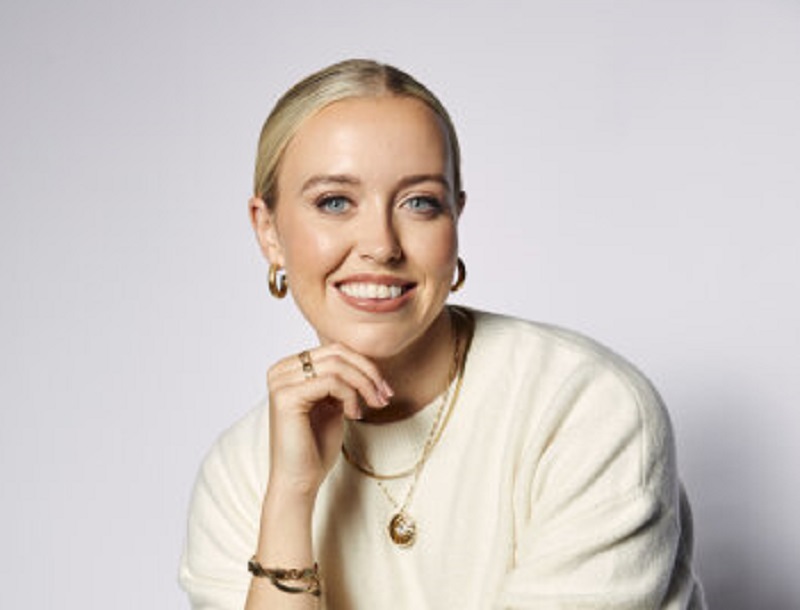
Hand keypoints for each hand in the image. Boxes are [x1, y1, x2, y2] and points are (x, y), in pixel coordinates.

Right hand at [265, 344, 392, 496]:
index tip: (384, 389)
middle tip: (385, 396)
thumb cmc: (316, 446)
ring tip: (373, 406)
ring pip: (337, 365)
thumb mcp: (334, 403)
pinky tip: (353, 415)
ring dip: (363, 385)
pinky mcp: (285, 396)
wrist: (300, 480)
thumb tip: (365, 361)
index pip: (334, 350)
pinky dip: (350, 396)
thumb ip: (342, 380)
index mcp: (290, 368)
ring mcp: (280, 382)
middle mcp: (281, 370)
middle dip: (368, 373)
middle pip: (337, 353)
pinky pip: (330, 382)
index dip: (365, 365)